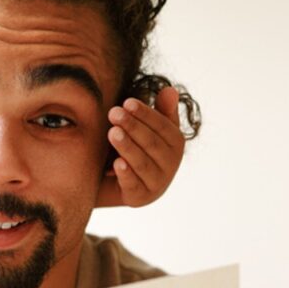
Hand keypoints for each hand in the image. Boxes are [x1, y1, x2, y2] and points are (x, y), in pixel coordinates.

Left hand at [96, 86, 184, 207]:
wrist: (127, 183)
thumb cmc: (141, 149)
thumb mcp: (151, 129)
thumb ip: (161, 111)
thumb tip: (170, 90)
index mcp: (176, 144)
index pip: (162, 126)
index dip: (145, 114)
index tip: (127, 102)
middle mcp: (171, 164)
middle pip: (151, 143)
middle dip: (132, 127)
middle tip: (113, 113)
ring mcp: (157, 182)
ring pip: (142, 163)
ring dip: (128, 147)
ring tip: (112, 132)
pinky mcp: (140, 197)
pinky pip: (134, 185)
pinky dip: (126, 174)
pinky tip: (117, 162)